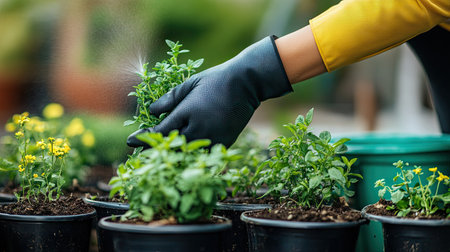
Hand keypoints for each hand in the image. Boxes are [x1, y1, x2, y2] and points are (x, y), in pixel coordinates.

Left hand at [127, 36, 292, 147]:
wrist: (246, 84)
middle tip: (140, 155)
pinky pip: (203, 155)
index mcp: (188, 112)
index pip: (161, 131)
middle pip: (171, 147)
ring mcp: (212, 138)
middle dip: (155, 150)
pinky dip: (191, 157)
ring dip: (172, 157)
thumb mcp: (189, 85)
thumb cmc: (215, 80)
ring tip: (158, 159)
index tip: (131, 142)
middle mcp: (199, 128)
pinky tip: (182, 158)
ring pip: (187, 155)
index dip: (144, 138)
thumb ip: (169, 99)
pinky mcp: (223, 143)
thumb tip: (151, 111)